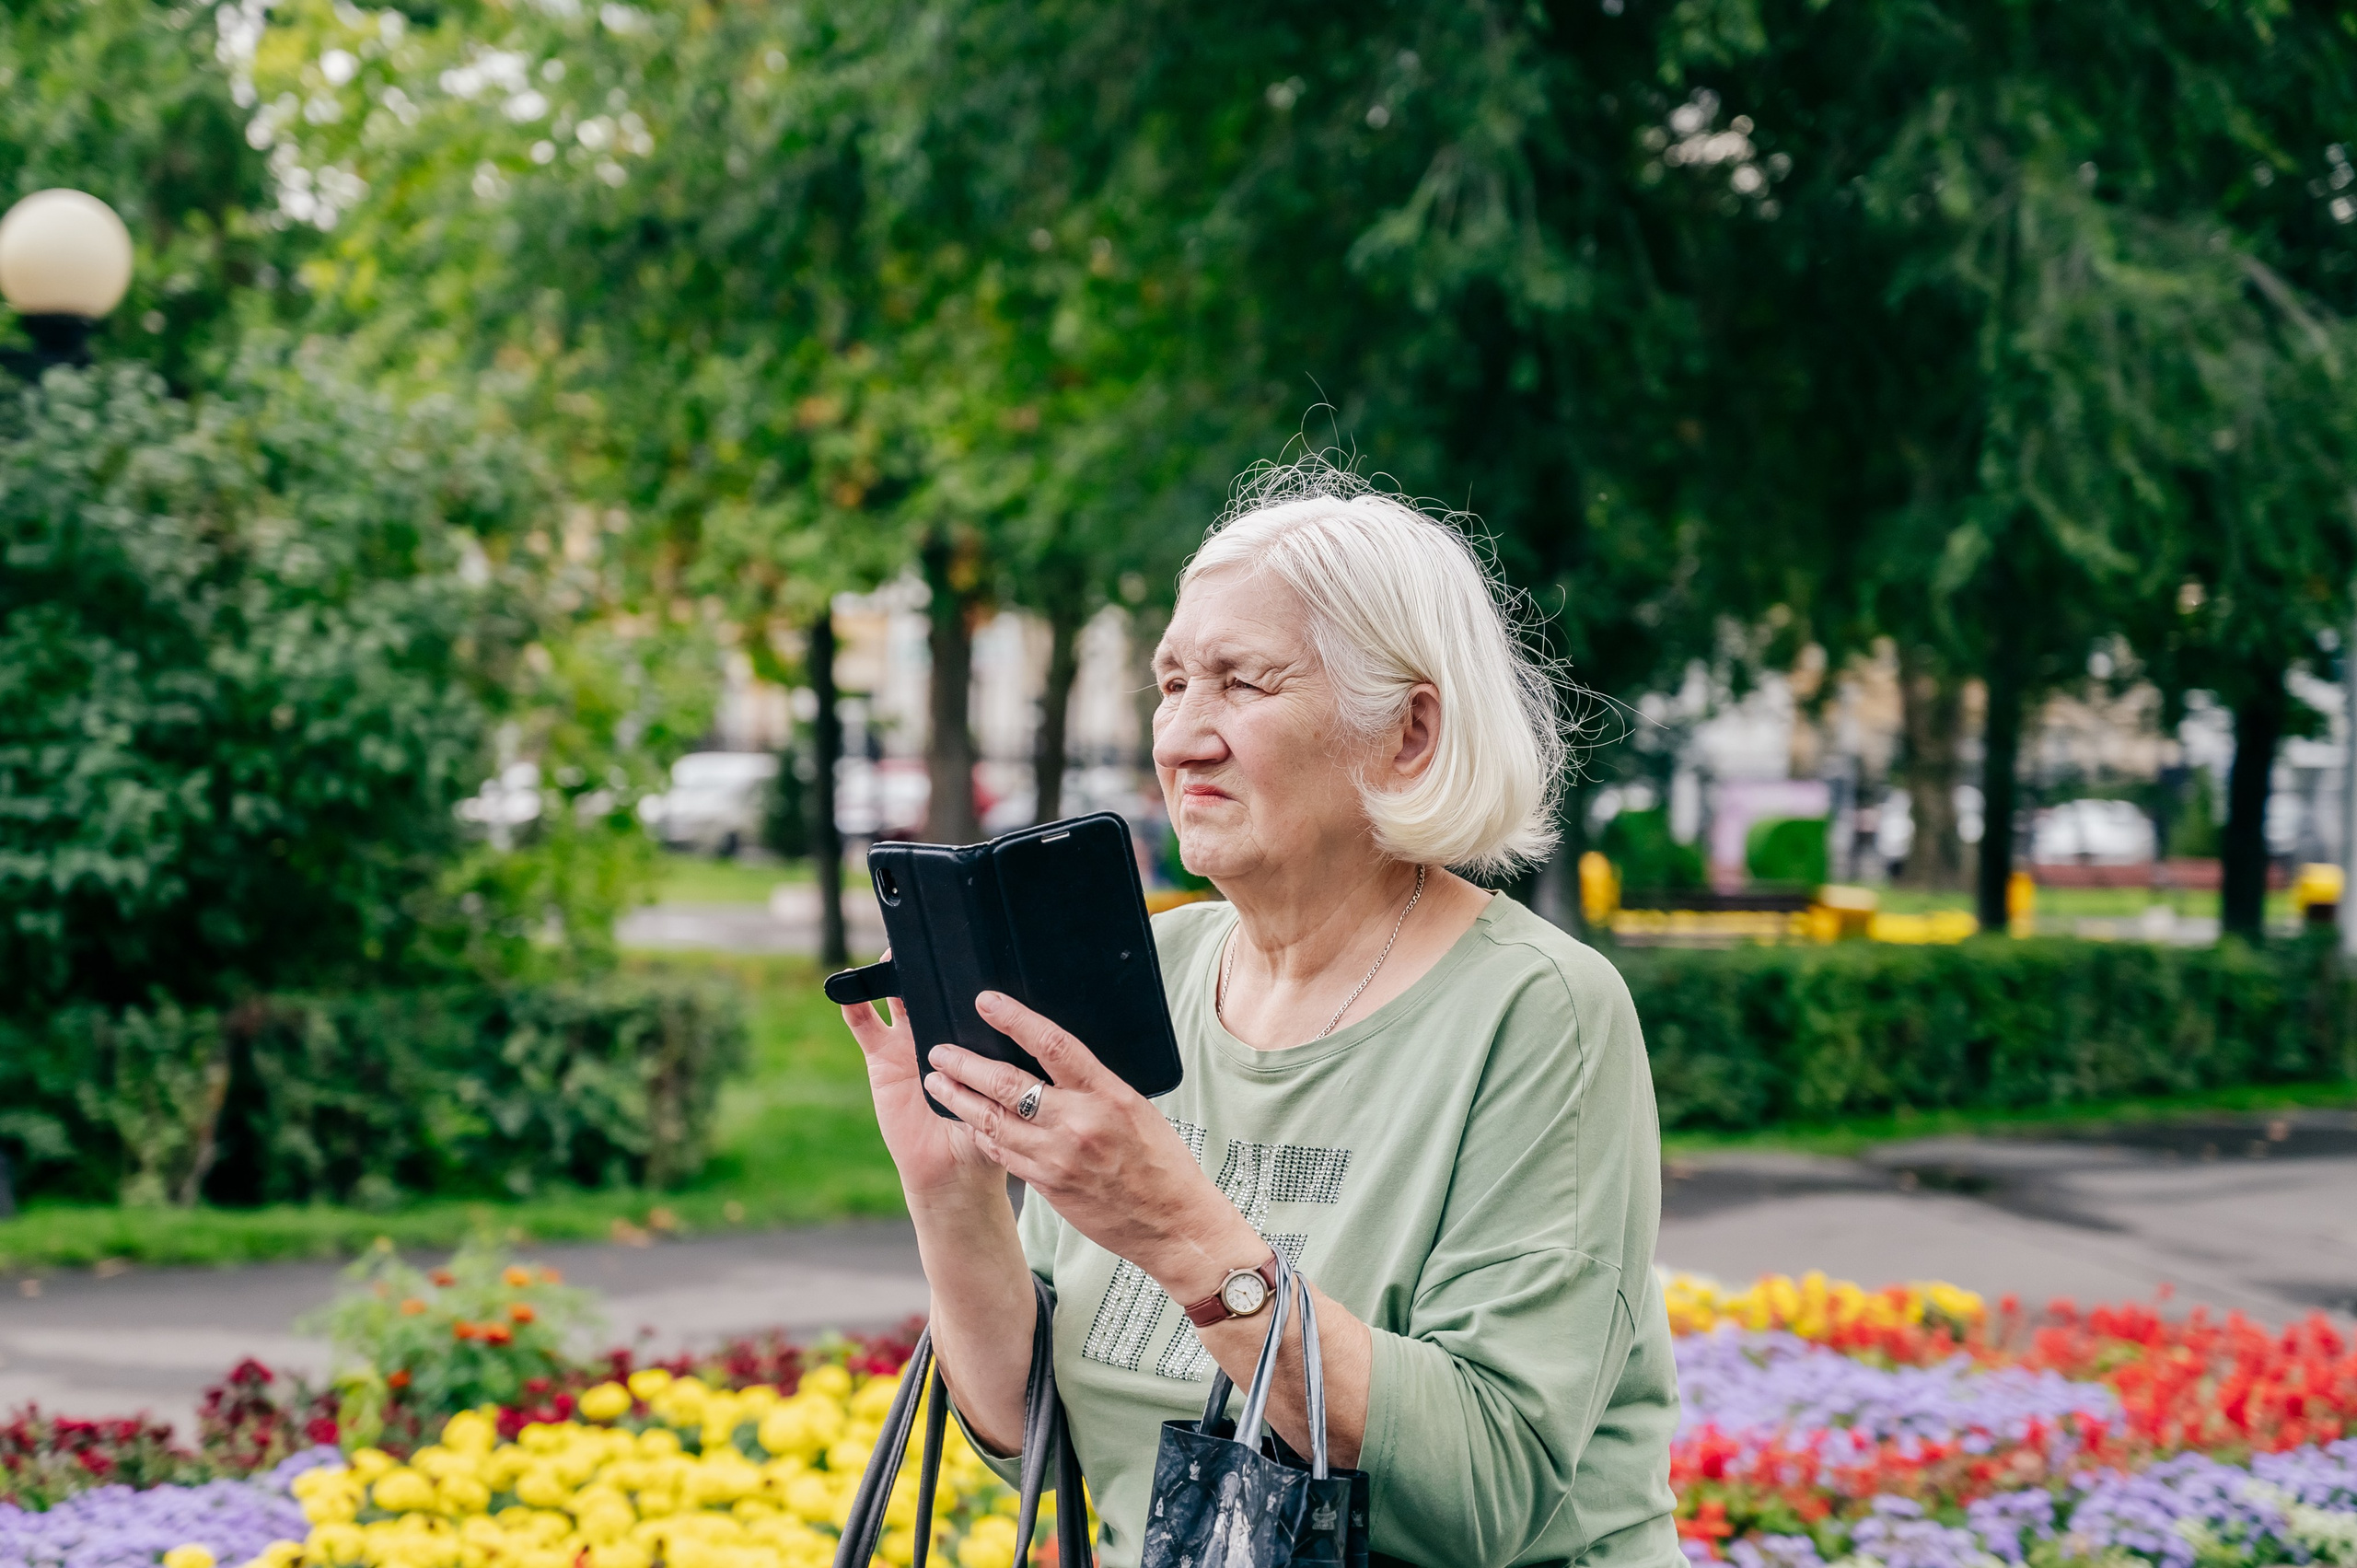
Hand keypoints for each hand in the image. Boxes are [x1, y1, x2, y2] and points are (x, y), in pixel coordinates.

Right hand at [838, 957, 1004, 1201]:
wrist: (955, 1168)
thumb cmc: (993, 1130)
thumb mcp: (1009, 1092)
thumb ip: (1012, 1064)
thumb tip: (1027, 1033)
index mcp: (973, 1035)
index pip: (966, 992)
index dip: (965, 969)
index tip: (968, 943)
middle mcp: (941, 1033)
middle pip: (931, 988)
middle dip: (927, 963)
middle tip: (926, 940)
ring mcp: (909, 1043)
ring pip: (897, 998)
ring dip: (891, 974)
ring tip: (891, 954)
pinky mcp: (882, 1059)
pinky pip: (864, 1027)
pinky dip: (854, 1006)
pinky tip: (848, 988)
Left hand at [922, 991, 1261, 1302]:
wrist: (1173, 1224)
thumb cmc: (1162, 1163)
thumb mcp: (1136, 1107)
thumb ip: (1094, 1085)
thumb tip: (1053, 1060)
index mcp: (1107, 1094)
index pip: (1053, 1044)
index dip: (1014, 1019)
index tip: (986, 1002)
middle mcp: (1079, 1123)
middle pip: (1008, 1084)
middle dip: (966, 1064)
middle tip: (939, 1051)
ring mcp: (1058, 1158)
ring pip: (994, 1121)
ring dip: (960, 1099)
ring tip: (937, 1082)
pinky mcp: (1048, 1186)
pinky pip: (1004, 1154)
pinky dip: (981, 1135)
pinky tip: (966, 1122)